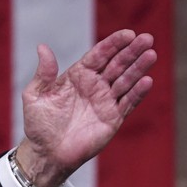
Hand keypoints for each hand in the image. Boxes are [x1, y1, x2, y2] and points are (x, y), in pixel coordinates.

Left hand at [16, 29, 155, 186]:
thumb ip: (43, 73)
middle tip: (146, 38)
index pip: (99, 55)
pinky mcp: (113, 118)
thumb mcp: (35, 96)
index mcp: (77, 76)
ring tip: (151, 54)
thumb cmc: (39, 124)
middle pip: (117, 64)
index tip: (128, 33)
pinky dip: (138, 92)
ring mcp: (105, 101)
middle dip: (131, 51)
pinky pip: (128, 103)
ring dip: (139, 68)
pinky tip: (147, 81)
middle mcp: (94, 85)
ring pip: (126, 80)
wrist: (47, 153)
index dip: (113, 44)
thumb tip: (42, 47)